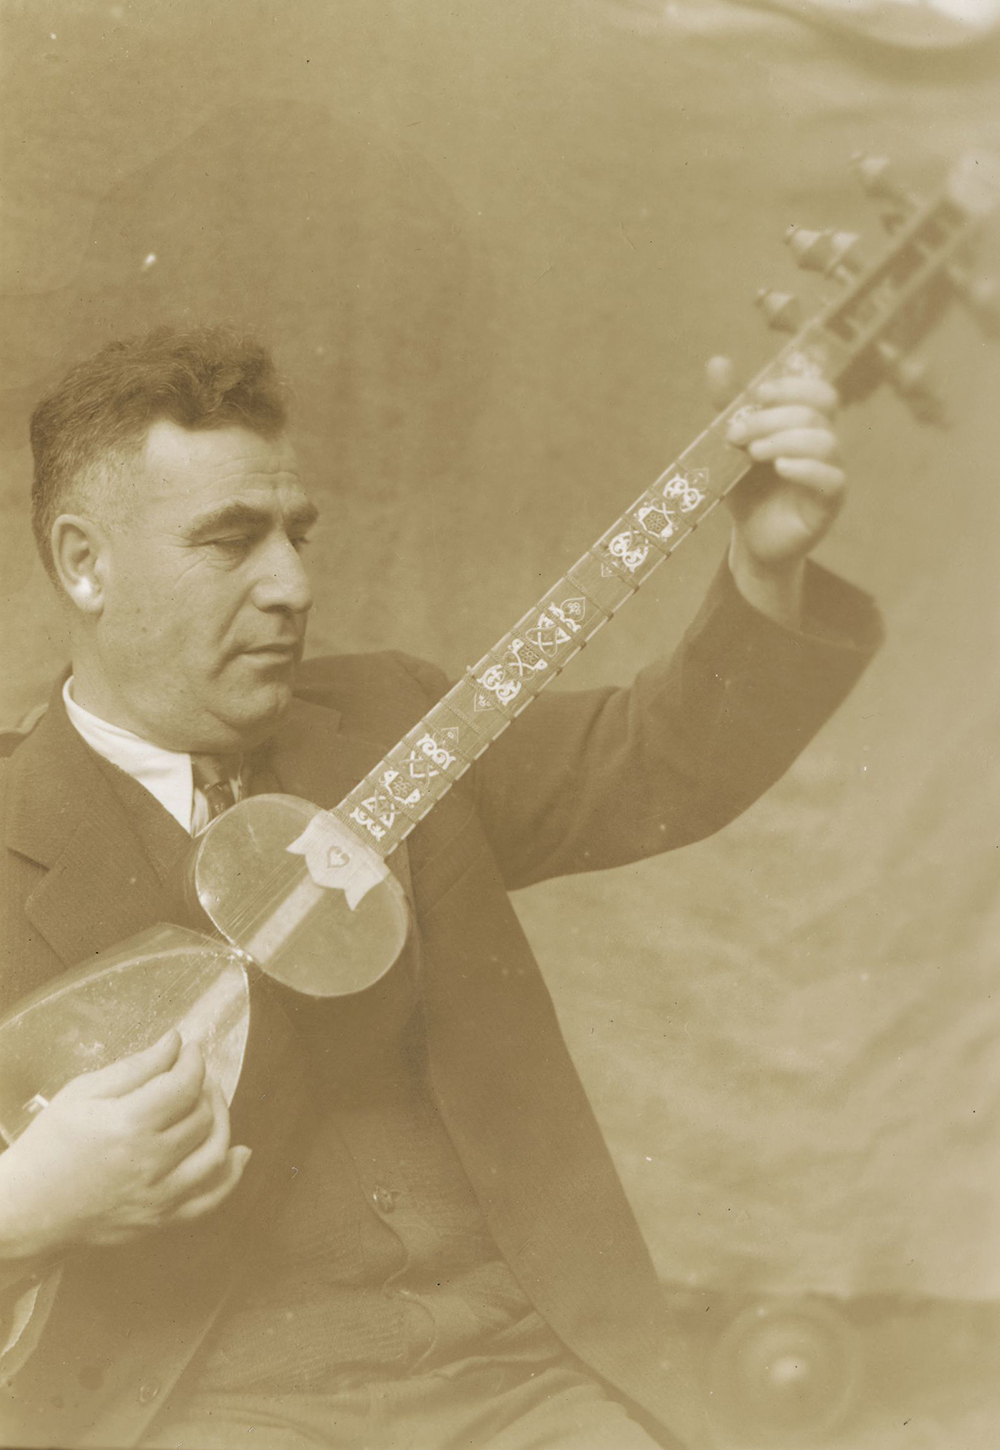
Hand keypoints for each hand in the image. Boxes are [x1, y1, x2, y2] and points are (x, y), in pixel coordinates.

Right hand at [0, 1031, 250, 1261]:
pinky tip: (240, 1154)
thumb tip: (176, 1042)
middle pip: (203, 1115)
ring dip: (222, 1120)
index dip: (194, 1061)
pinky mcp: (159, 1220)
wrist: (27, 1209)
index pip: (184, 1085)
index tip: (191, 1050)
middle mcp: (149, 1162)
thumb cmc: (49, 1146)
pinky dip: (231, 1176)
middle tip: (195, 1075)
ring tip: (210, 1102)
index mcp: (127, 1125)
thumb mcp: (83, 1093)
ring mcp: (158, 1196)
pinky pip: (209, 1200)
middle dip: (206, 1086)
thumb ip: (136, 1067)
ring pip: (215, 1153)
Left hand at [708, 357, 845, 626]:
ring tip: (754, 453)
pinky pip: (831, 478)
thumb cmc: (747, 490)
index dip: (794, 387)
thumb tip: (717, 361)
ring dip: (785, 440)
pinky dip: (806, 468)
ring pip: (824, 441)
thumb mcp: (731, 447)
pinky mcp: (829, 504)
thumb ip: (728, 407)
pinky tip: (781, 467)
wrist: (751, 541)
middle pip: (813, 414)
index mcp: (805, 427)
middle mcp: (824, 445)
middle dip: (771, 418)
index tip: (758, 395)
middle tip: (736, 434)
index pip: (819, 392)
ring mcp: (830, 473)